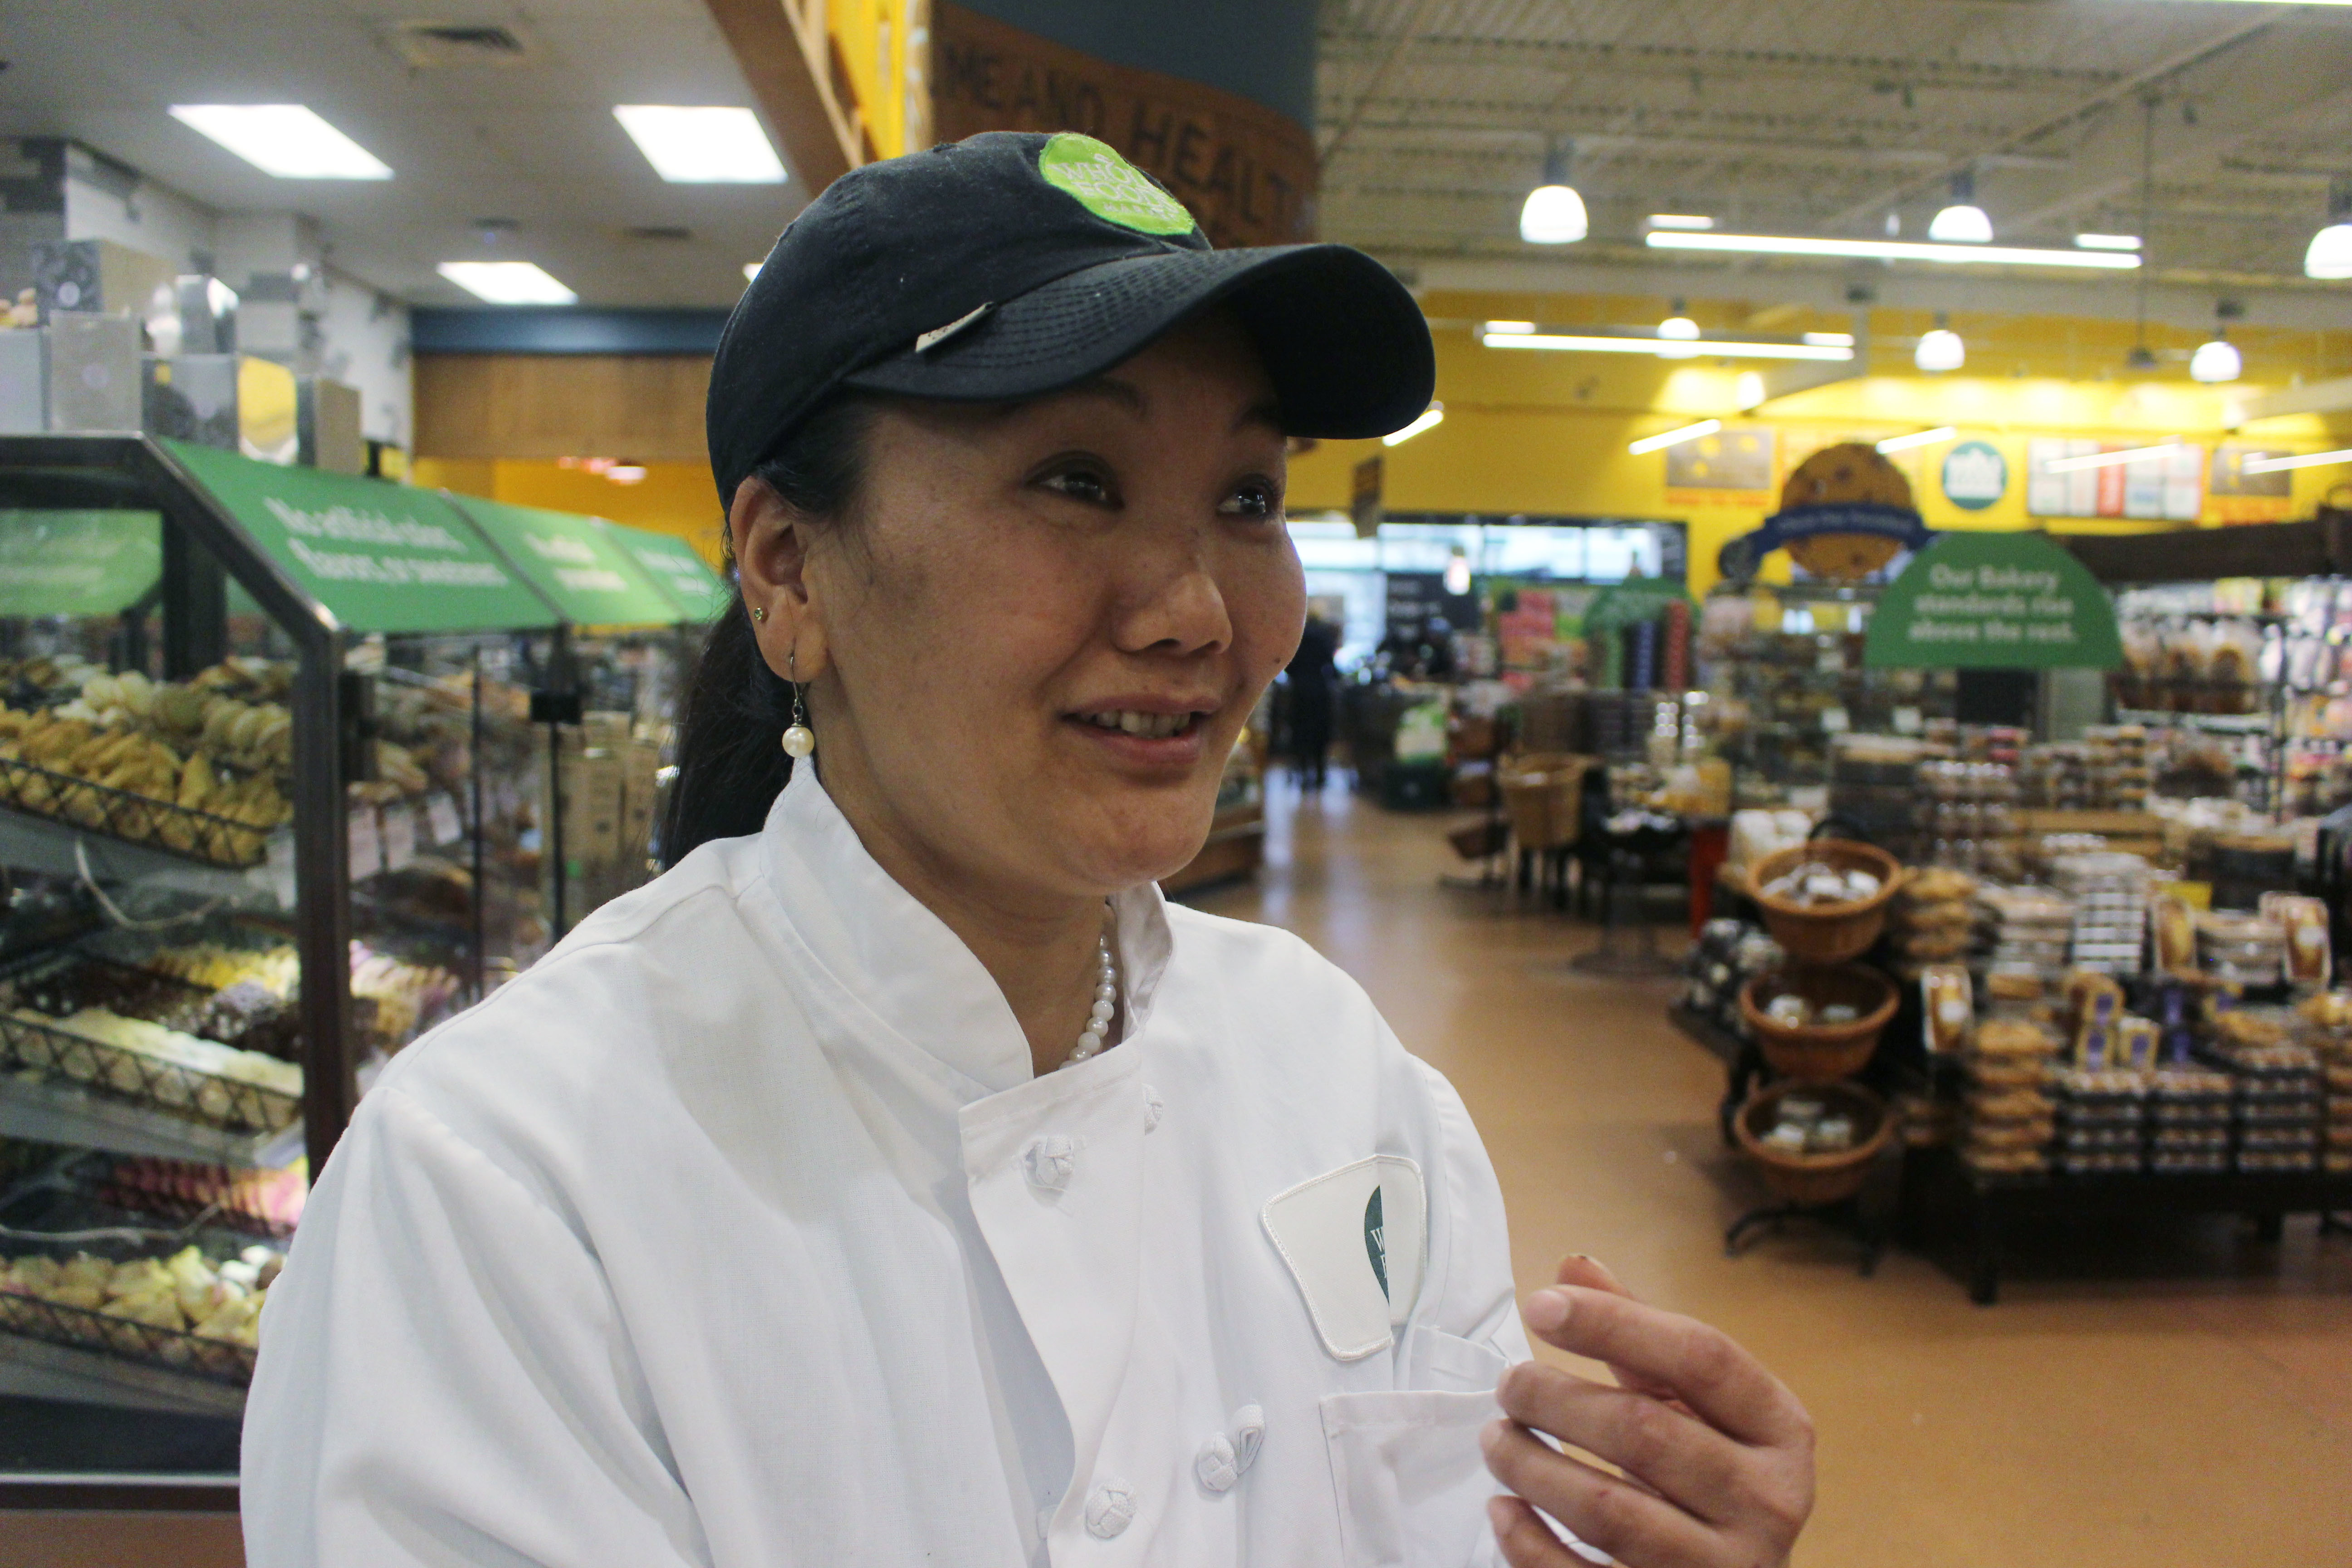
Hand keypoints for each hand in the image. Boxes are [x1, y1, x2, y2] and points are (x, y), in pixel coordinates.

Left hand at [1481, 1257, 1813, 1567]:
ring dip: (1532, 1467)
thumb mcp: (1692, 1403)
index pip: (1700, 1356)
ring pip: (1607, 1511)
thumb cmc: (1708, 1474)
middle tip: (1509, 1384)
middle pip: (1643, 1431)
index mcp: (1780, 1430)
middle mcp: (1767, 1502)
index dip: (1613, 1323)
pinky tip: (1502, 1507)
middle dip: (1555, 1399)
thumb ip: (1637, 1335)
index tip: (1539, 1305)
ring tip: (1496, 1437)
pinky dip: (1528, 1543)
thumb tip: (1574, 1267)